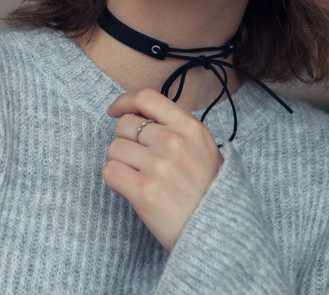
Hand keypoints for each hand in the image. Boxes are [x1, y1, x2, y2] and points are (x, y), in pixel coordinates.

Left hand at [104, 88, 222, 250]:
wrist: (218, 232)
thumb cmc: (208, 192)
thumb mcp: (203, 148)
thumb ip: (176, 129)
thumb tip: (140, 117)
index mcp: (190, 127)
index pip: (146, 97)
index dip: (124, 102)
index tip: (115, 111)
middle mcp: (174, 142)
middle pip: (124, 125)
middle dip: (125, 141)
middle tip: (138, 161)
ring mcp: (158, 166)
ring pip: (114, 148)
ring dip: (120, 162)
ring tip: (139, 177)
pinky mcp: (143, 191)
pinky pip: (110, 171)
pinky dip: (115, 180)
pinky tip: (131, 188)